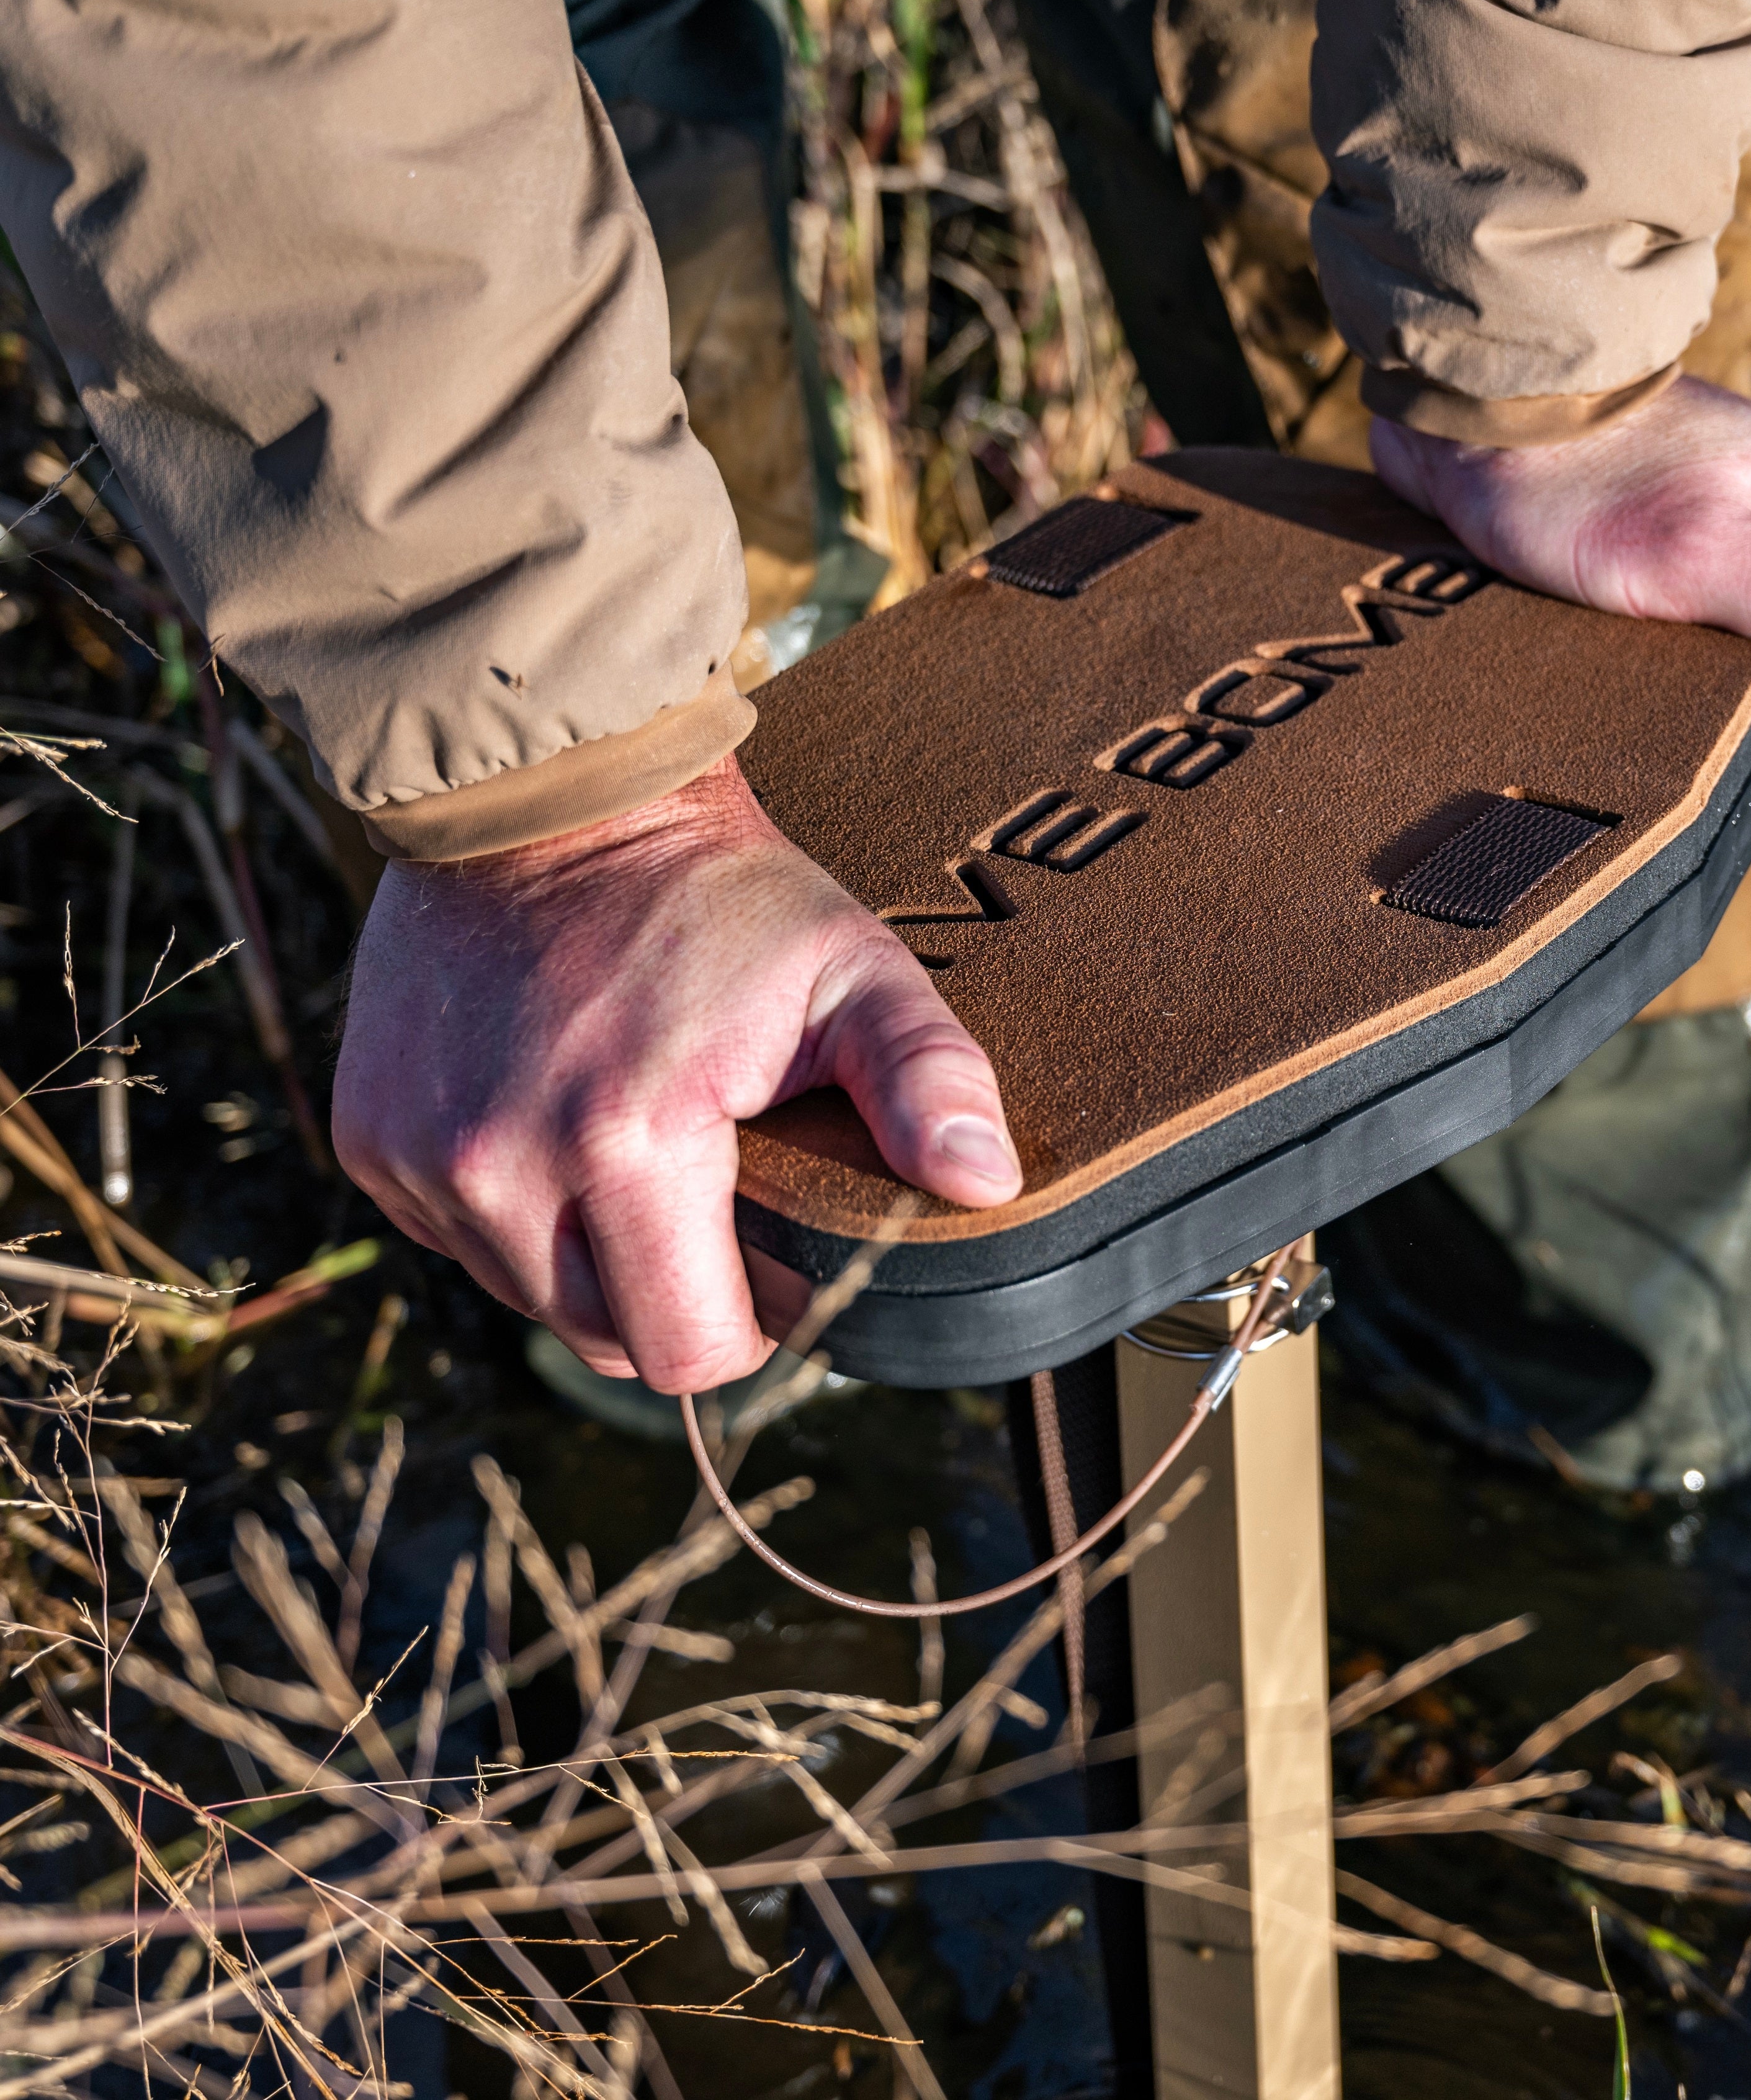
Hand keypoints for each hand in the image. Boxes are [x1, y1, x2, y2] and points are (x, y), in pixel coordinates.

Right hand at [332, 758, 1022, 1392]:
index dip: (748, 1321)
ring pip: (531, 1298)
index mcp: (624, 1144)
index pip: (690, 1353)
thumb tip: (986, 1184)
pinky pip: (459, 1241)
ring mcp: (419, 1160)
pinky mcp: (370, 1141)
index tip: (767, 1247)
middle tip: (708, 1189)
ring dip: (588, 1255)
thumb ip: (928, 1077)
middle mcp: (498, 1169)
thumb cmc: (717, 893)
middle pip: (609, 1342)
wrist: (550, 791)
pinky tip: (552, 1119)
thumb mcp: (849, 968)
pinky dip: (512, 1210)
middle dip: (669, 1294)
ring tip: (630, 1140)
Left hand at [1370, 376, 1750, 765]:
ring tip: (1641, 669)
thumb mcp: (1706, 555)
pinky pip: (1694, 601)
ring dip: (1706, 664)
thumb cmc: (1584, 484)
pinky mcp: (1671, 517)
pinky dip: (1663, 633)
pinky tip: (1618, 638)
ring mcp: (1735, 507)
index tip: (1744, 740)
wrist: (1477, 412)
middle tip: (1676, 702)